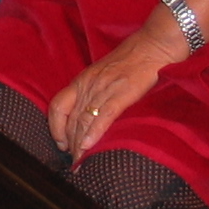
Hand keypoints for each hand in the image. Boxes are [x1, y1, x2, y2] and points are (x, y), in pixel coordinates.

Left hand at [48, 18, 184, 160]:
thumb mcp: (105, 74)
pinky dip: (95, 133)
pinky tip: (89, 146)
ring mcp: (104, 88)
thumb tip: (89, 115)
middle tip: (74, 163)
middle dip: (70, 144)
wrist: (153, 45)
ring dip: (80, 145)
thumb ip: (94, 92)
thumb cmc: (132, 60)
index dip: (55, 128)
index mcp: (82, 80)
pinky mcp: (121, 93)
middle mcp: (88, 85)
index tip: (61, 144)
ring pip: (84, 120)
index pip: (58, 106)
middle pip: (71, 119)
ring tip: (80, 163)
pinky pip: (103, 115)